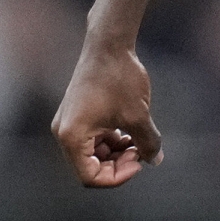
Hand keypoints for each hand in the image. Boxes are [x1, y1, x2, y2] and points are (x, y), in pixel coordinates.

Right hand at [50, 39, 161, 186]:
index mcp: (72, 137)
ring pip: (93, 154)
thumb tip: (155, 160)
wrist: (108, 44)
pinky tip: (131, 132)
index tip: (138, 162)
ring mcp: (69, 122)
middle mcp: (64, 132)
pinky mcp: (77, 113)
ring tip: (138, 141)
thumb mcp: (138, 116)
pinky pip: (93, 138)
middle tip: (141, 151)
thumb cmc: (119, 78)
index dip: (117, 177)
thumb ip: (147, 143)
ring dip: (116, 153)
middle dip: (118, 164)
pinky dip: (112, 140)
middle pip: (90, 167)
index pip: (90, 177)